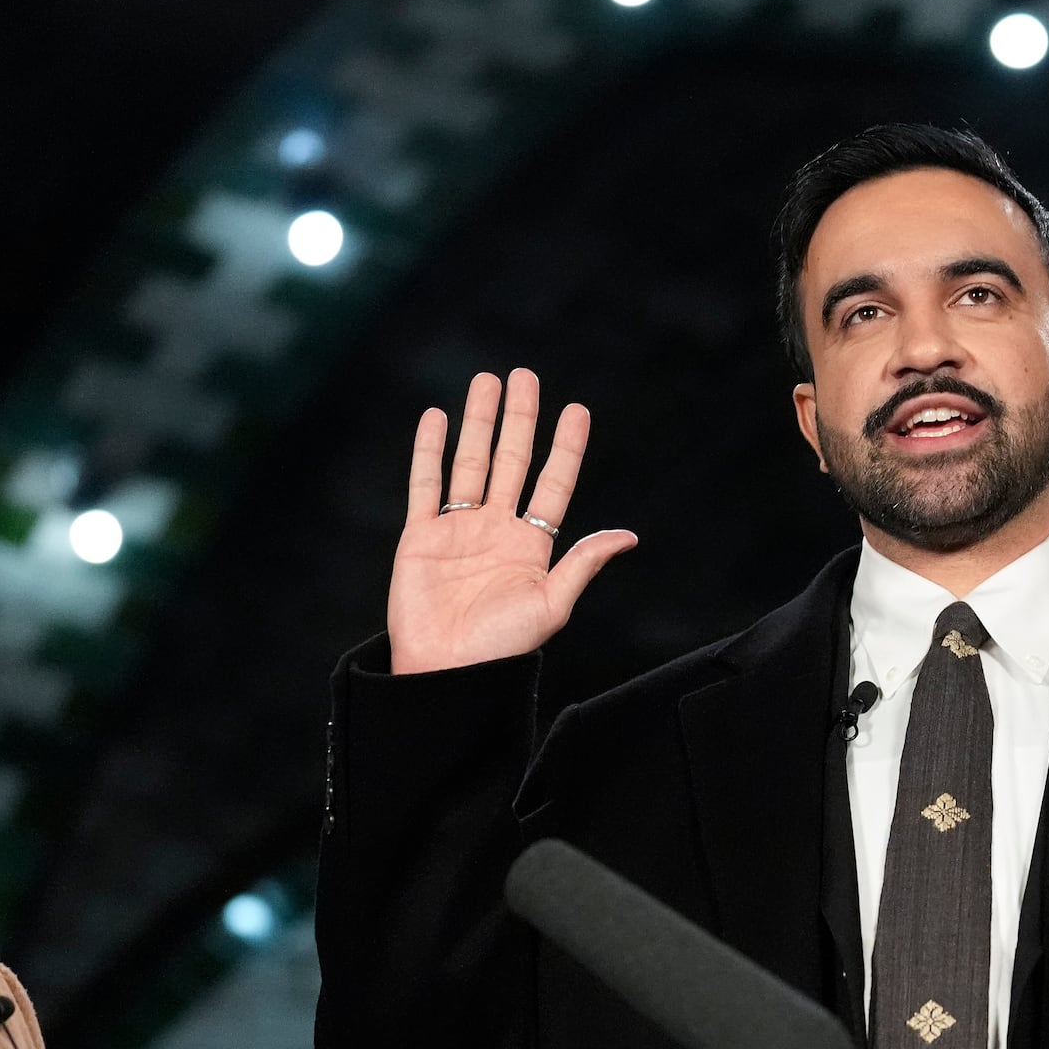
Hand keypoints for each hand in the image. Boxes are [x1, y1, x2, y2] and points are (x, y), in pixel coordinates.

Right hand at [387, 368, 636, 673]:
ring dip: (478, 422)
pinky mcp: (419, 538)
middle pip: (511, 461)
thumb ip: (583, 564)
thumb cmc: (501, 649)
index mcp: (532, 546)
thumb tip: (628, 536)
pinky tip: (435, 418)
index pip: (553, 483)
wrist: (445, 673)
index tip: (576, 409)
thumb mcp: (552, 605)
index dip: (565, 447)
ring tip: (486, 381)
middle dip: (519, 418)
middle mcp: (497, 531)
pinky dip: (428, 450)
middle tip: (525, 375)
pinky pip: (425, 485)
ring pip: (470, 462)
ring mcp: (457, 531)